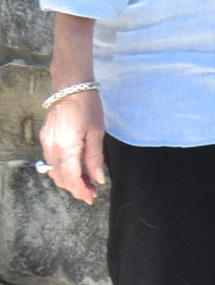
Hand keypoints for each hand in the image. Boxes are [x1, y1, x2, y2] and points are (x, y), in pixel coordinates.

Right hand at [39, 87, 106, 205]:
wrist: (70, 86)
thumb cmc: (87, 106)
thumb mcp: (96, 133)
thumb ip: (95, 158)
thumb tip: (98, 178)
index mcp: (65, 147)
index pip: (70, 178)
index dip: (80, 190)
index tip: (91, 197)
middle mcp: (51, 147)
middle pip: (60, 177)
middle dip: (75, 188)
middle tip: (91, 193)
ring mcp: (45, 142)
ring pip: (54, 170)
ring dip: (68, 179)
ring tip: (85, 183)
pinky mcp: (45, 138)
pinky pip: (51, 160)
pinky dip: (62, 169)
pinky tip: (74, 169)